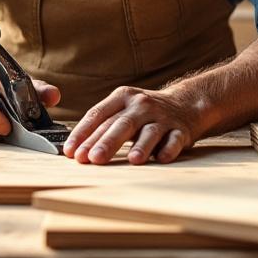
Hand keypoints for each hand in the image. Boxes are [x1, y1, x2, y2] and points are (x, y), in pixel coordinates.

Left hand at [63, 86, 203, 164]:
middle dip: (106, 142)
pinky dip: (169, 149)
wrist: (186, 103)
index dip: (83, 133)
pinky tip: (162, 158)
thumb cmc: (145, 112)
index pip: (98, 115)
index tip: (71, 151)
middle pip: (121, 124)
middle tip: (92, 158)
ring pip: (149, 132)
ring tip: (133, 160)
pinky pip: (174, 140)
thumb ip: (102, 126)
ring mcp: (162, 117)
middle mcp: (141, 105)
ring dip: (141, 145)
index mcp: (122, 97)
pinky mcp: (180, 130)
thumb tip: (74, 151)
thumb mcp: (123, 109)